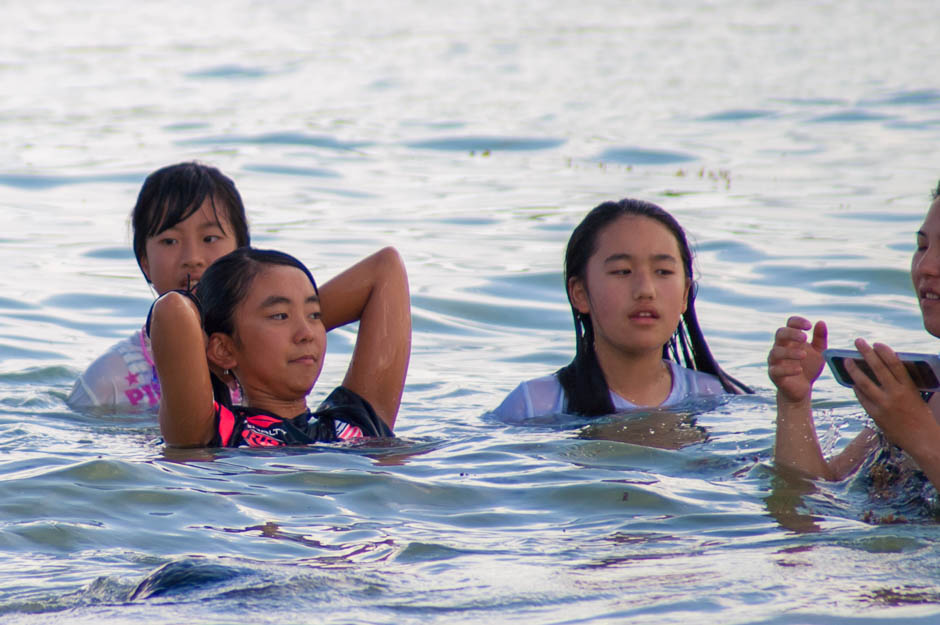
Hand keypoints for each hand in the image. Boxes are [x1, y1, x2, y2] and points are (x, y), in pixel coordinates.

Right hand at [768, 316, 826, 403]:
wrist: (802, 388)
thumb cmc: (809, 367)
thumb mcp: (819, 352)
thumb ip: (820, 338)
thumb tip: (820, 322)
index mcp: (791, 339)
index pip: (789, 324)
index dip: (797, 322)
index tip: (809, 326)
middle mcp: (780, 347)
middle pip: (780, 333)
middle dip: (791, 333)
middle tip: (804, 338)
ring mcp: (775, 361)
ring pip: (776, 352)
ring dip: (790, 352)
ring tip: (804, 355)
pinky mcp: (774, 375)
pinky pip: (776, 370)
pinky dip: (787, 369)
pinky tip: (799, 370)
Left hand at [847, 339, 936, 455]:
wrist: (922, 440)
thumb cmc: (921, 416)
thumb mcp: (916, 396)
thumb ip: (902, 384)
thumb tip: (885, 370)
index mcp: (909, 387)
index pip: (895, 364)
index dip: (884, 351)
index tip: (876, 343)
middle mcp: (896, 394)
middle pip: (878, 368)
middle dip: (866, 353)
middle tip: (858, 341)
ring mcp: (884, 404)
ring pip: (864, 383)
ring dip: (853, 370)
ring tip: (847, 360)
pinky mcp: (875, 415)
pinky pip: (862, 398)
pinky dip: (856, 389)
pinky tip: (852, 382)